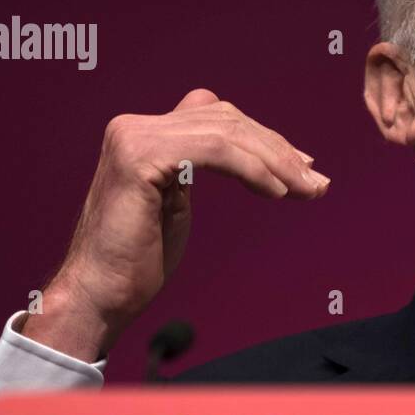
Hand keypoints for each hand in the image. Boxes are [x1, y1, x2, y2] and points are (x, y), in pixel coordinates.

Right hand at [22, 89, 328, 359]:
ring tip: (307, 190)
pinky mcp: (141, 157)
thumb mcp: (175, 203)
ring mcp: (135, 137)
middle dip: (279, 151)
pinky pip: (215, 150)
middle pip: (227, 121)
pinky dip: (253, 170)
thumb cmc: (137, 262)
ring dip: (276, 162)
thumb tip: (256, 156)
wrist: (98, 296)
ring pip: (227, 133)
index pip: (218, 118)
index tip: (303, 168)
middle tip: (316, 182)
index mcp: (143, 133)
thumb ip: (201, 167)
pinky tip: (276, 193)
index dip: (265, 139)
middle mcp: (136, 126)